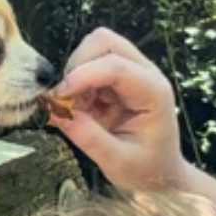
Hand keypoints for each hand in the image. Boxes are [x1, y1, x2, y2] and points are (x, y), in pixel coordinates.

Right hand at [45, 28, 189, 192]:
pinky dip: (77, 84)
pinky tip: (83, 110)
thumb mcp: (116, 162)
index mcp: (153, 92)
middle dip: (77, 66)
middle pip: (104, 41)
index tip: (57, 97)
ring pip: (93, 48)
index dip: (81, 76)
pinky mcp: (119, 78)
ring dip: (76, 75)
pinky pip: (89, 65)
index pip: (115, 66)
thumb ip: (88, 137)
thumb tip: (56, 112)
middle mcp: (146, 74)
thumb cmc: (146, 170)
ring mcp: (133, 72)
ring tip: (78, 109)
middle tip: (68, 101)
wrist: (160, 174)